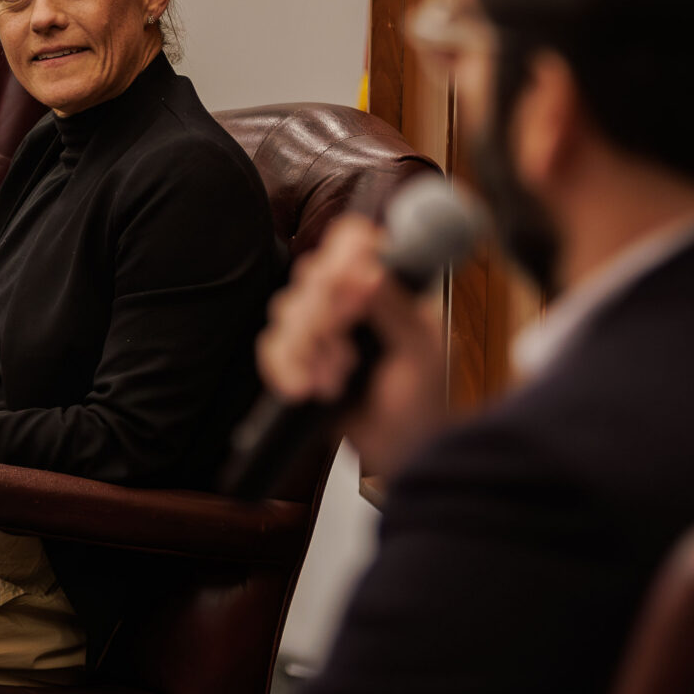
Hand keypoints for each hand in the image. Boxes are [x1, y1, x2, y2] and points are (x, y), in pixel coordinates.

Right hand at [256, 215, 444, 480]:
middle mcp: (350, 296)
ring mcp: (322, 323)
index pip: (353, 241)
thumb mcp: (420, 352)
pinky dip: (286, 368)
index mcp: (387, 284)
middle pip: (311, 274)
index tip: (354, 298)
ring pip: (286, 309)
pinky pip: (271, 345)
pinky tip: (308, 390)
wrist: (397, 453)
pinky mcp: (298, 353)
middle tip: (347, 356)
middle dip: (323, 321)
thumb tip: (369, 270)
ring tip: (335, 383)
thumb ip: (395, 307)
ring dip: (309, 352)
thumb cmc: (422, 403)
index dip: (343, 260)